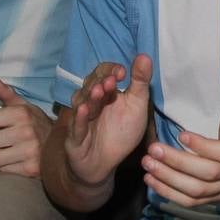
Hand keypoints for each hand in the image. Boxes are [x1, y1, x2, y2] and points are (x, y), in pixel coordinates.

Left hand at [0, 77, 51, 176]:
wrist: (60, 144)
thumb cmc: (35, 123)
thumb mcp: (23, 106)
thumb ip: (6, 94)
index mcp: (20, 113)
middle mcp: (25, 131)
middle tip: (3, 140)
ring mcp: (29, 151)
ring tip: (10, 150)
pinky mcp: (31, 169)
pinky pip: (3, 170)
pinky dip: (8, 166)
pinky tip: (18, 159)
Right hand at [64, 56, 153, 187]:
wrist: (104, 164)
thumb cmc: (121, 132)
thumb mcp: (136, 106)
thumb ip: (139, 82)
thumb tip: (145, 56)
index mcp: (105, 92)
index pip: (102, 73)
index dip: (110, 70)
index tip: (122, 72)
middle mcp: (90, 102)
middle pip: (91, 85)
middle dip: (101, 82)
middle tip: (111, 81)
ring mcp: (81, 119)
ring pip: (82, 103)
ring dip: (90, 96)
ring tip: (99, 91)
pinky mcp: (75, 138)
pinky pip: (76, 126)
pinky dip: (79, 118)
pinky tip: (83, 111)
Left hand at [141, 70, 219, 206]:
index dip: (205, 147)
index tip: (181, 134)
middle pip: (209, 174)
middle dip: (178, 162)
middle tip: (153, 149)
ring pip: (198, 191)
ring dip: (170, 179)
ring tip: (148, 164)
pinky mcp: (216, 197)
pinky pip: (193, 201)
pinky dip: (170, 193)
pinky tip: (152, 180)